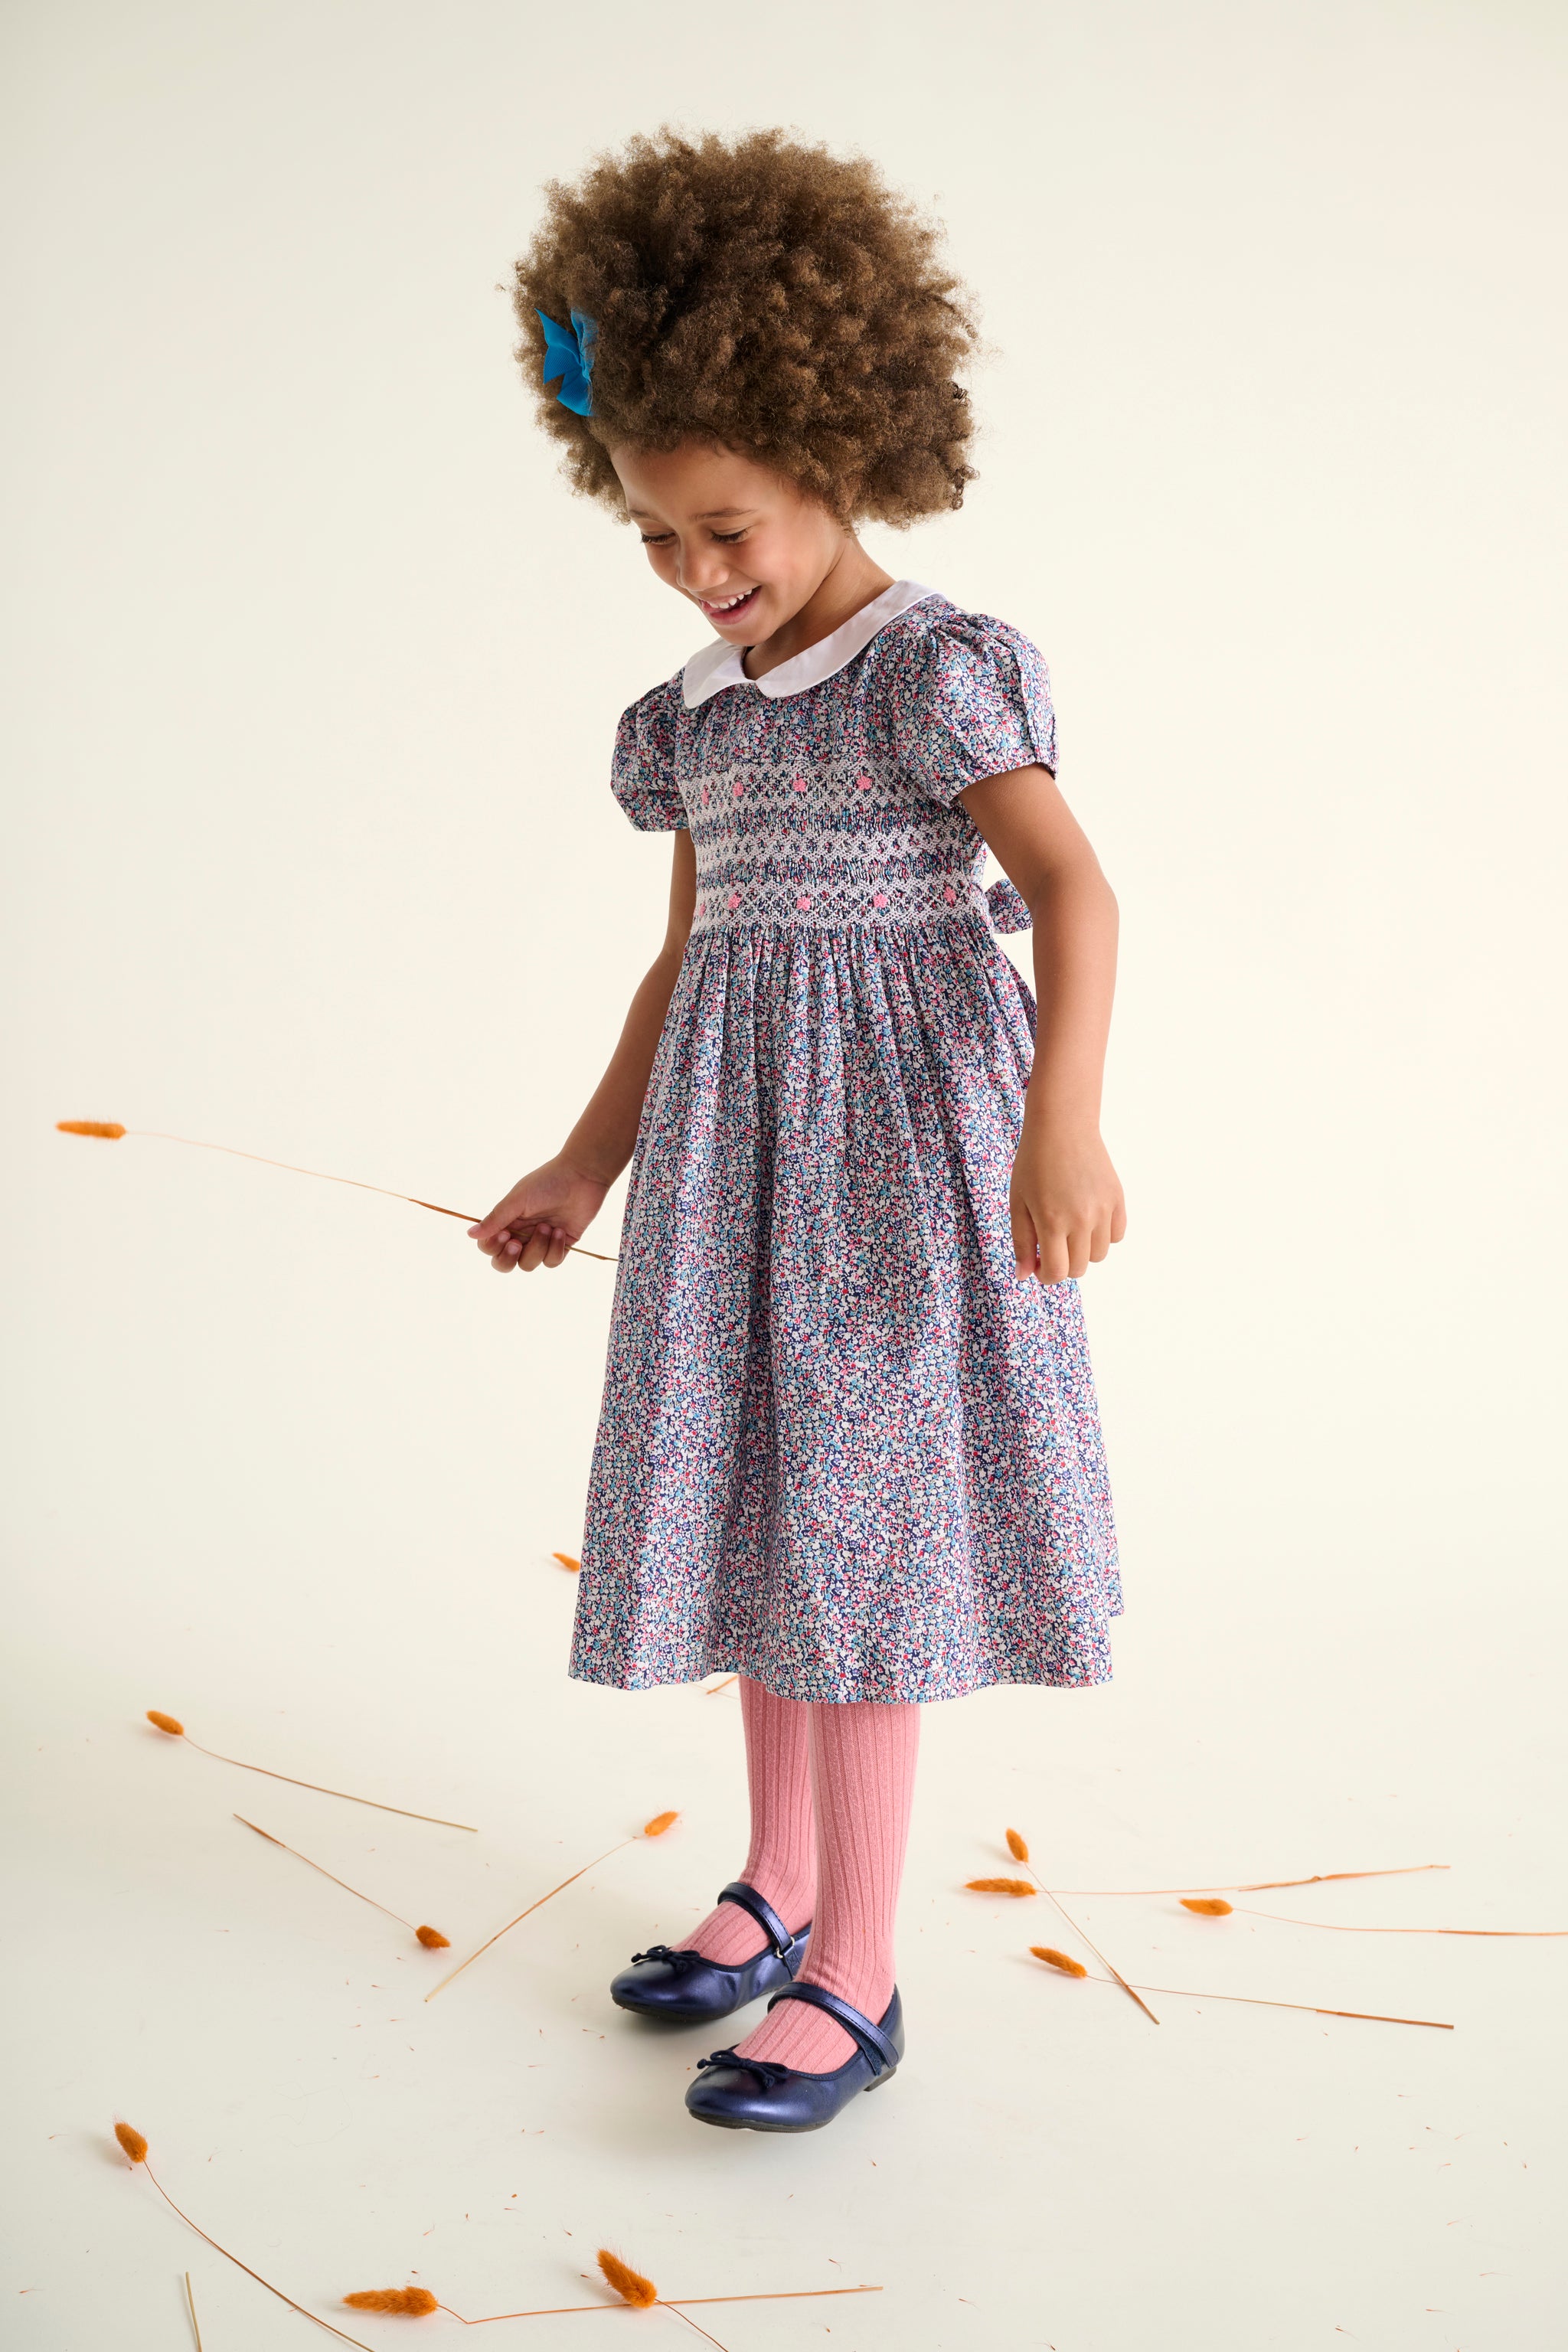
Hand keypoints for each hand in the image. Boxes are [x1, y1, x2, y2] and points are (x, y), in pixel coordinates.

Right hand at [468, 1156, 610, 1273]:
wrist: (582, 1176)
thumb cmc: (547, 1182)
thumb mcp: (517, 1200)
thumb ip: (495, 1219)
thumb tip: (470, 1234)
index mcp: (508, 1221)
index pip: (489, 1246)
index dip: (493, 1247)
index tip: (504, 1234)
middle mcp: (522, 1234)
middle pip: (506, 1263)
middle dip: (508, 1259)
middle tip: (516, 1243)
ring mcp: (541, 1241)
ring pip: (529, 1264)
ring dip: (538, 1248)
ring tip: (548, 1227)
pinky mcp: (562, 1245)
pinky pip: (552, 1261)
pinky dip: (556, 1248)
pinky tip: (561, 1230)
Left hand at [1009, 1114, 1125, 1284]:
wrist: (1063, 1127)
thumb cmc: (1034, 1163)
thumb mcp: (1018, 1203)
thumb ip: (1022, 1242)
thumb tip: (1024, 1276)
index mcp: (1052, 1221)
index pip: (1057, 1272)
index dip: (1045, 1275)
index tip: (1038, 1264)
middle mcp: (1082, 1219)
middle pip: (1079, 1269)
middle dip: (1062, 1265)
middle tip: (1050, 1246)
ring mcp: (1104, 1209)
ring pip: (1099, 1255)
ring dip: (1082, 1252)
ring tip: (1068, 1229)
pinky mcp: (1117, 1199)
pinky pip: (1116, 1236)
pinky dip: (1103, 1236)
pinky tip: (1087, 1219)